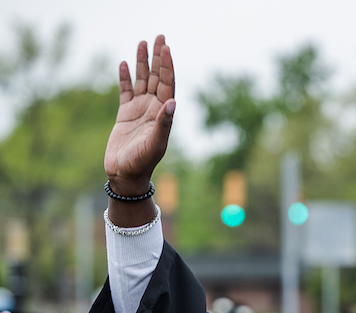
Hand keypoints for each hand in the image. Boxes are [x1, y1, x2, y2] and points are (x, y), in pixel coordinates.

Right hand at [104, 35, 174, 197]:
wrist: (125, 174)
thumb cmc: (143, 162)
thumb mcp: (155, 143)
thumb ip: (164, 123)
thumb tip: (172, 102)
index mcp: (163, 114)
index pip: (168, 84)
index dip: (167, 66)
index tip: (166, 48)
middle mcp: (153, 109)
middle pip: (157, 77)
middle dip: (158, 58)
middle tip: (159, 36)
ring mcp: (139, 110)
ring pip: (142, 81)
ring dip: (143, 62)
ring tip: (142, 42)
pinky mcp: (125, 114)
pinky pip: (126, 91)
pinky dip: (126, 77)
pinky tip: (125, 63)